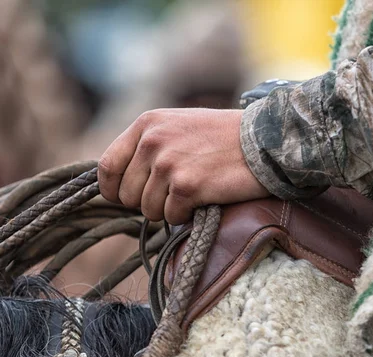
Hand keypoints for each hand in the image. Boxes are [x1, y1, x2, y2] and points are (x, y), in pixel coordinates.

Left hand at [98, 108, 269, 224]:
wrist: (265, 140)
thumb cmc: (222, 137)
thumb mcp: (176, 127)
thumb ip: (146, 147)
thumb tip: (118, 181)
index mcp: (146, 124)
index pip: (106, 167)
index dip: (113, 189)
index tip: (126, 197)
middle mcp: (152, 141)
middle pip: (126, 195)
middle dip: (147, 202)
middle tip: (175, 191)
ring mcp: (168, 163)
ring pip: (148, 210)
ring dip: (169, 209)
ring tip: (194, 190)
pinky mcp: (186, 185)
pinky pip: (171, 216)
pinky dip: (187, 214)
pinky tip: (205, 195)